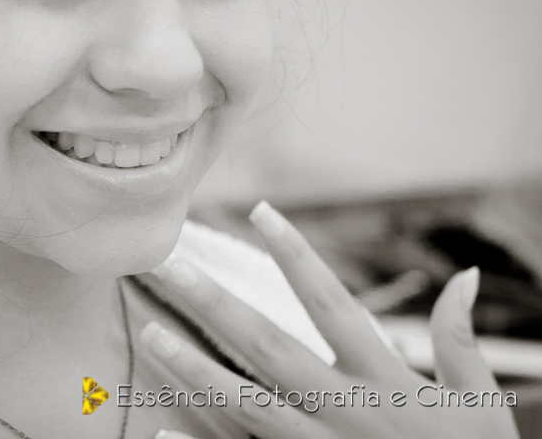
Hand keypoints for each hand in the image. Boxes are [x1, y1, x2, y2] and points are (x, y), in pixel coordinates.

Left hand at [143, 201, 520, 438]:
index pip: (331, 303)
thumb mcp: (479, 403)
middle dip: (216, 304)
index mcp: (385, 381)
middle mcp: (344, 411)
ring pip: (245, 404)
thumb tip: (468, 276)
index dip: (296, 254)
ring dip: (194, 370)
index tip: (261, 211)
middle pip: (268, 347)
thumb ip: (461, 339)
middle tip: (170, 266)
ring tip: (150, 335)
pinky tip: (162, 426)